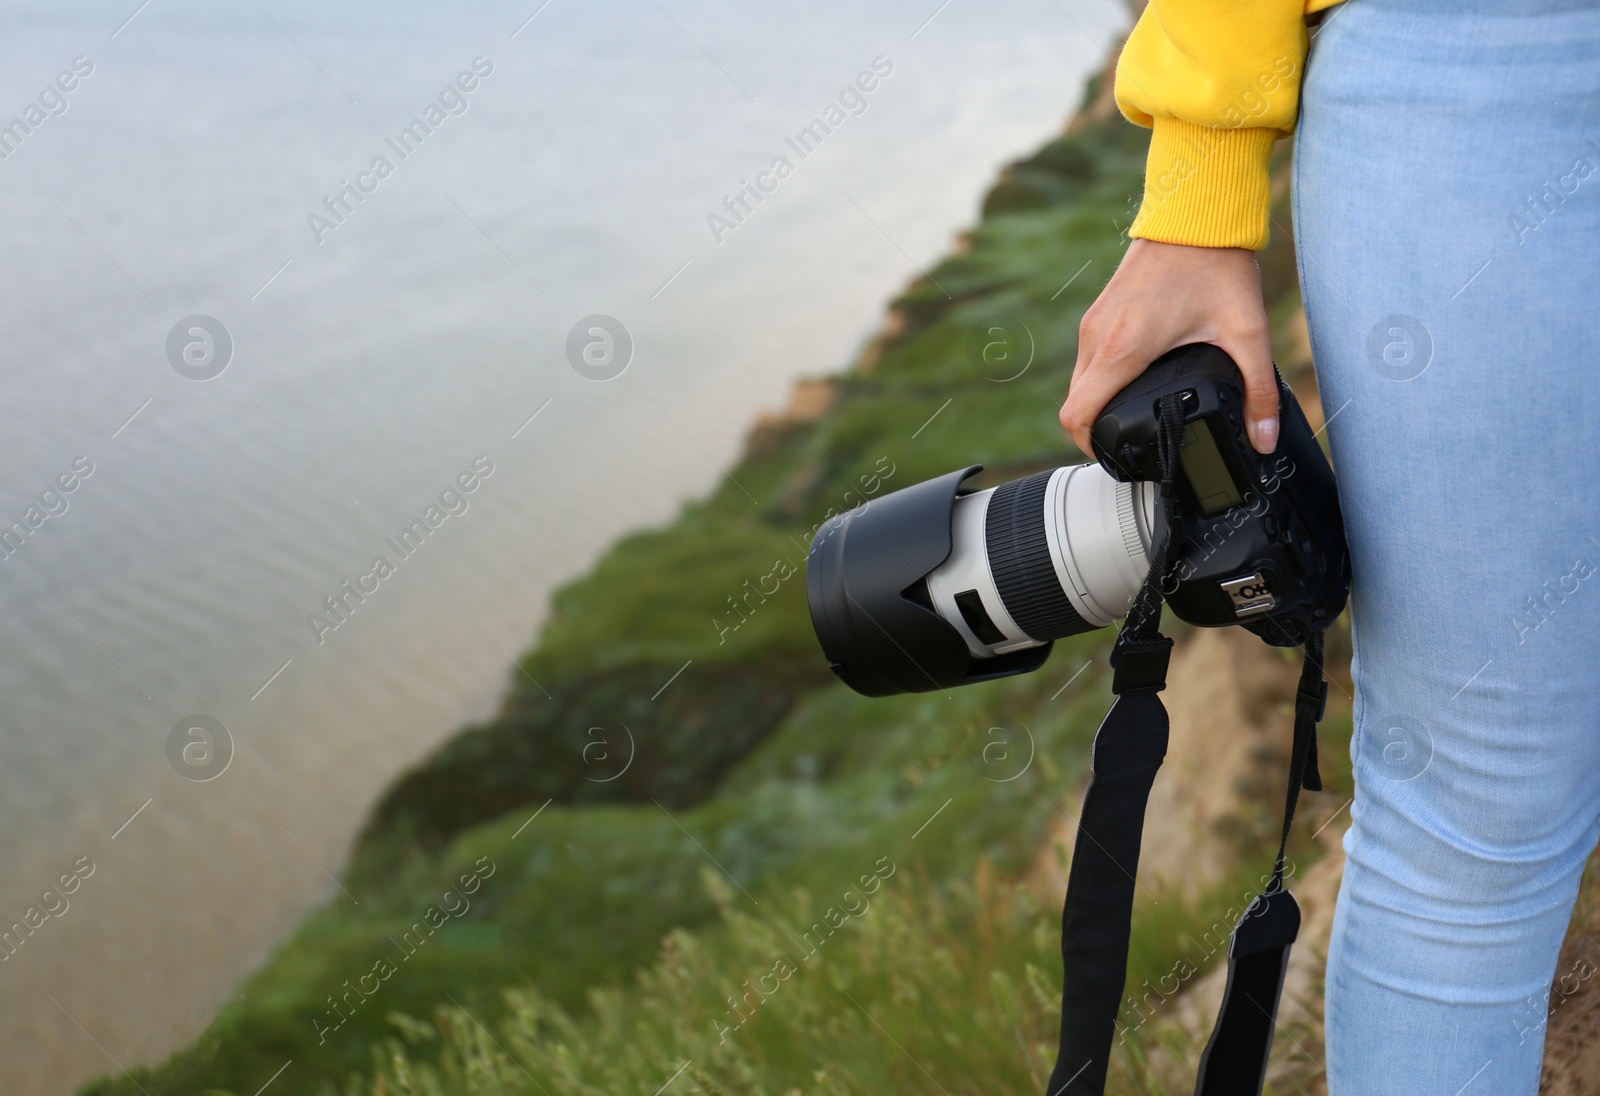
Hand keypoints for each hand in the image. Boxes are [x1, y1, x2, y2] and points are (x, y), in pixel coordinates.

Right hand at [1059, 238, 1278, 455]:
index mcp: (1123, 351)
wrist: (1196, 212)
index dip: (1090, 447)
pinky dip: (1101, 378)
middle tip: (1130, 442)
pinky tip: (1134, 379)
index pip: (1076, 416)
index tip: (1116, 456)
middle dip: (1095, 430)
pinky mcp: (1100, 310)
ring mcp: (1095, 322)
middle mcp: (1098, 338)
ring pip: (1079, 381)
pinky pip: (1088, 359)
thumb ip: (1260, 391)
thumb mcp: (1248, 333)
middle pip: (1074, 405)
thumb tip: (1265, 438)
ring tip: (1134, 414)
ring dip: (1097, 402)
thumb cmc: (1216, 265)